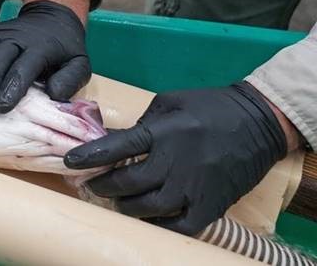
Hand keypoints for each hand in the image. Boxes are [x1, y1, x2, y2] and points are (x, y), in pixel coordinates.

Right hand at [0, 0, 90, 110]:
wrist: (54, 19)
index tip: (2, 106)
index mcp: (41, 48)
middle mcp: (18, 38)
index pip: (26, 67)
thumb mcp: (80, 65)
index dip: (13, 86)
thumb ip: (69, 80)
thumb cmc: (65, 50)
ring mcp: (2, 32)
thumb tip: (55, 94)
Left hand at [64, 82, 288, 234]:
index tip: (70, 162)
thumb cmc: (208, 106)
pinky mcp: (211, 206)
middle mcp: (176, 162)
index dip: (91, 156)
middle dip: (103, 186)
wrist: (258, 123)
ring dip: (125, 207)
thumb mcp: (169, 102)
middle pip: (129, 183)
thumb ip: (142, 123)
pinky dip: (157, 226)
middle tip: (91, 185)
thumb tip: (114, 140)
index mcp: (164, 132)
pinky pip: (178, 227)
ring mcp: (194, 188)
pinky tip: (146, 218)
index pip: (119, 146)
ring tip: (115, 201)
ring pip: (148, 208)